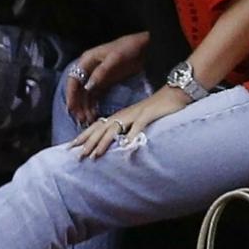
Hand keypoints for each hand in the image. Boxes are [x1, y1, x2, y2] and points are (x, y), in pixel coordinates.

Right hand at [64, 32, 149, 127]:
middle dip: (78, 105)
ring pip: (86, 95)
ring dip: (85, 107)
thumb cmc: (127, 48)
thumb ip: (101, 72)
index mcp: (87, 60)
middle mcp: (88, 69)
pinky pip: (95, 96)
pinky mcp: (105, 83)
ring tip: (87, 121)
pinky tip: (94, 115)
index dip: (71, 94)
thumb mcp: (114, 58)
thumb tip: (88, 87)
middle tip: (81, 119)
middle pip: (78, 90)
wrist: (144, 47)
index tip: (71, 108)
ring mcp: (97, 77)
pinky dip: (93, 106)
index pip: (73, 79)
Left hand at [71, 86, 190, 158]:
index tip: (72, 147)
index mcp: (121, 116)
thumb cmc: (158, 109)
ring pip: (115, 128)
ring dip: (104, 142)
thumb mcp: (139, 120)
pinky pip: (139, 125)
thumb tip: (118, 144)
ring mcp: (136, 113)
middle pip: (102, 128)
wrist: (176, 93)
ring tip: (95, 155)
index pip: (98, 126)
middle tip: (78, 155)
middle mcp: (125, 114)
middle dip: (89, 142)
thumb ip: (128, 130)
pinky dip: (132, 135)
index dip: (85, 136)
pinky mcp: (149, 114)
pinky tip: (126, 146)